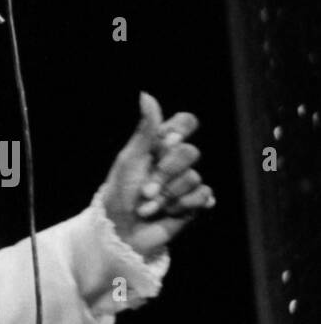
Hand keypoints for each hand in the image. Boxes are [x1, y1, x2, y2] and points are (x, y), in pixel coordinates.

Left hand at [100, 91, 215, 259]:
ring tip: (149, 206)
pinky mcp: (194, 203)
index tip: (163, 142)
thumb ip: (146, 129)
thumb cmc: (119, 192)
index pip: (186, 122)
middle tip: (145, 189)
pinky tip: (168, 212)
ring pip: (194, 178)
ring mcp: (185, 182)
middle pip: (190, 152)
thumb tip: (145, 93)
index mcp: (158, 144)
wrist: (122, 230)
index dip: (180, 130)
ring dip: (168, 195)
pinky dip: (182, 206)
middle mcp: (174, 160)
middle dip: (165, 173)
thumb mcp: (130, 158)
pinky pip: (203, 196)